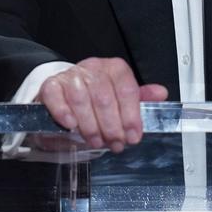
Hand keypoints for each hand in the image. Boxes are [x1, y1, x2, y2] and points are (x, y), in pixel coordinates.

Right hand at [37, 57, 167, 152]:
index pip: (125, 87)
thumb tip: (161, 94)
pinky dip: (64, 112)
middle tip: (115, 143)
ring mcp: (70, 75)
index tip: (133, 135)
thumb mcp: (120, 99)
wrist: (66, 96)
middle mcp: (92, 68)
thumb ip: (140, 98)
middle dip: (111, 125)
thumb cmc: (96, 100)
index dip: (131, 114)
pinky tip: (71, 126)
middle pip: (104, 95)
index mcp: (113, 68)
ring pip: (81, 97)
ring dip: (90, 124)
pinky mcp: (51, 85)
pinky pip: (55, 95)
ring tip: (96, 141)